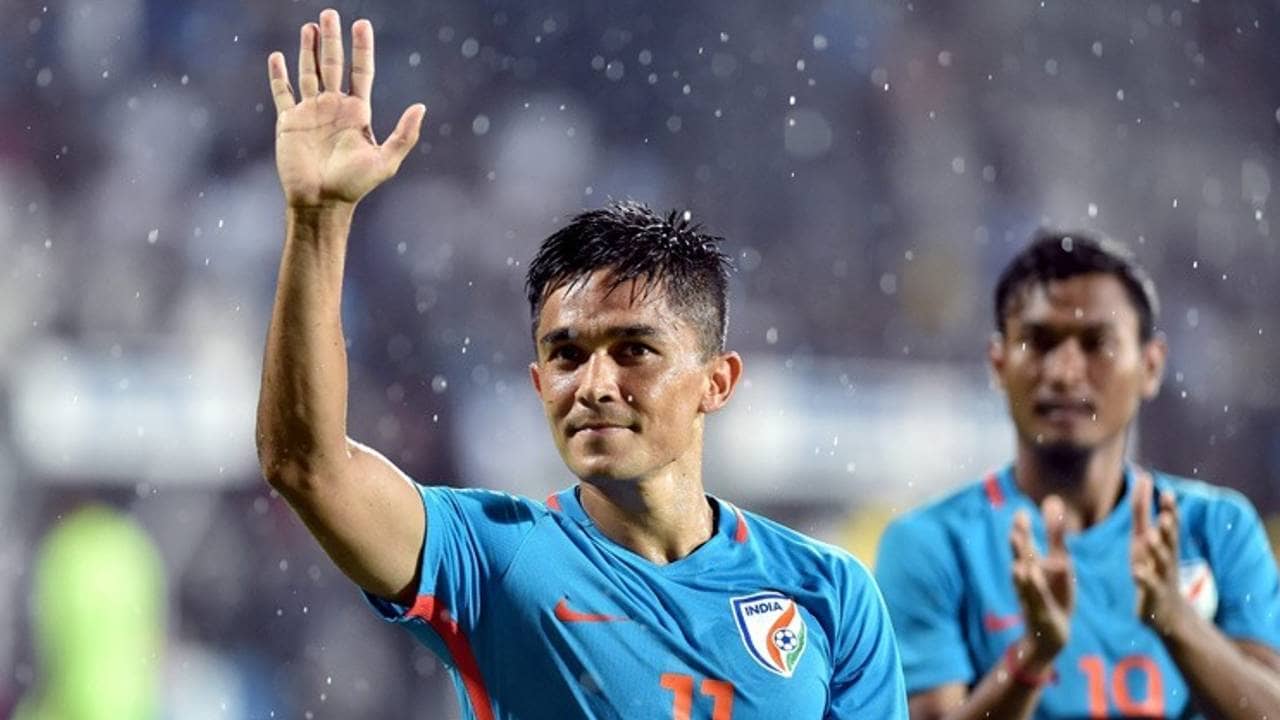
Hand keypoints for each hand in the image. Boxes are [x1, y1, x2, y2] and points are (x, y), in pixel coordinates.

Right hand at [267, 9, 424, 208]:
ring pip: (309, 72)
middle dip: (332, 39)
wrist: (321, 202)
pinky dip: (279, 75)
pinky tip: (278, 56)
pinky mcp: (289, 121)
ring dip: (309, 50)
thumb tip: (421, 107)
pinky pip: (282, 92)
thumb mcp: (386, 162)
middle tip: (329, 13)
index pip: (361, 71)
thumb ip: (404, 135)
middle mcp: (334, 107)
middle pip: (334, 64)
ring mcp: (311, 112)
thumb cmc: (355, 185)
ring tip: (310, 26)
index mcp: (357, 112)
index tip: (361, 24)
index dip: (362, 48)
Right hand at [1009, 495, 1075, 668]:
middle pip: (1022, 559)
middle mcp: (1027, 578)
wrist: (1050, 632)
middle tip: (1018, 526)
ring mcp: (1032, 595)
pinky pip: (1037, 600)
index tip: (1022, 512)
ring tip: (1020, 562)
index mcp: (1031, 563)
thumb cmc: (1052, 591)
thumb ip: (1054, 533)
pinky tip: (1034, 582)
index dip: (1022, 530)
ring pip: (1026, 581)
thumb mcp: (1057, 560)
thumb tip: (1053, 499)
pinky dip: (1034, 591)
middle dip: (1019, 544)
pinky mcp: (1041, 612)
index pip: (1024, 544)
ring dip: (1022, 571)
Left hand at [1131, 473, 1186, 634]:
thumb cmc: (1152, 566)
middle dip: (1168, 529)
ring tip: (1151, 537)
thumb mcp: (1144, 536)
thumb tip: (1144, 476)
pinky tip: (1137, 571)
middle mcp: (1166, 558)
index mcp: (1164, 544)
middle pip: (1170, 542)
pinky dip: (1144, 578)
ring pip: (1161, 563)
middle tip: (1165, 517)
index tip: (1167, 493)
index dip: (1169, 510)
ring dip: (1157, 550)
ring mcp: (1161, 577)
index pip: (1170, 524)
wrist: (1167, 612)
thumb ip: (1142, 509)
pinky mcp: (1152, 595)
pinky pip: (1149, 586)